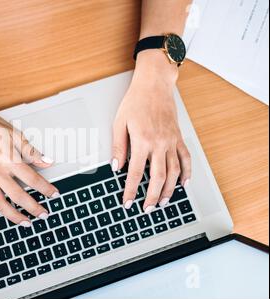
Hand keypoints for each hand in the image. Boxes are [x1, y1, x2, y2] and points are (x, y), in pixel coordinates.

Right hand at [0, 97, 58, 232]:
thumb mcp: (13, 134)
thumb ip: (31, 151)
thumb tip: (47, 161)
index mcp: (9, 160)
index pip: (33, 179)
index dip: (46, 189)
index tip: (54, 195)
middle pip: (19, 196)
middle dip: (34, 208)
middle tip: (44, 214)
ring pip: (0, 204)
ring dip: (14, 216)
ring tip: (25, 223)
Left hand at [111, 50, 190, 212]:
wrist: (155, 85)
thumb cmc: (135, 101)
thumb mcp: (119, 122)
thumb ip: (118, 147)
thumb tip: (115, 167)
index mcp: (142, 140)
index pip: (135, 173)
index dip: (130, 190)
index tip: (127, 202)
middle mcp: (159, 143)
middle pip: (157, 178)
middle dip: (152, 196)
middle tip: (147, 209)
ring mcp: (172, 141)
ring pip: (174, 172)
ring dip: (169, 190)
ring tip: (163, 202)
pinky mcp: (179, 138)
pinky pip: (186, 158)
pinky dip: (187, 173)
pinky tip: (184, 184)